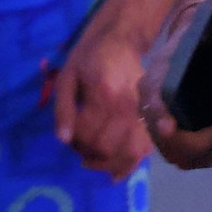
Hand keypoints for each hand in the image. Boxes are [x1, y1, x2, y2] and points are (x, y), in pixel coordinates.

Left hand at [52, 18, 152, 180]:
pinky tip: (118, 171)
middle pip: (109, 148)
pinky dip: (133, 163)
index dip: (76, 144)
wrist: (121, 39)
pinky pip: (145, 146)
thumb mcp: (66, 78)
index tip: (70, 138)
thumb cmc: (88, 58)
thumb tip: (64, 139)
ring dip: (111, 165)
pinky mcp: (148, 116)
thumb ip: (63, 109)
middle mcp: (126, 105)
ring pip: (131, 152)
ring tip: (97, 163)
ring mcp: (141, 112)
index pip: (89, 135)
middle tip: (80, 152)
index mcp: (103, 94)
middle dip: (91, 156)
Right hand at [138, 0, 211, 169]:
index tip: (169, 128)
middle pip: (161, 135)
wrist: (199, 33)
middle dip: (193, 144)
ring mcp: (162, 115)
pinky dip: (201, 156)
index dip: (158, 113)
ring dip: (199, 153)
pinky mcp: (173, 129)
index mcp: (164, 67)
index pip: (152, 94)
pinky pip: (181, 156)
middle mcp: (155, 95)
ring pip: (171, 151)